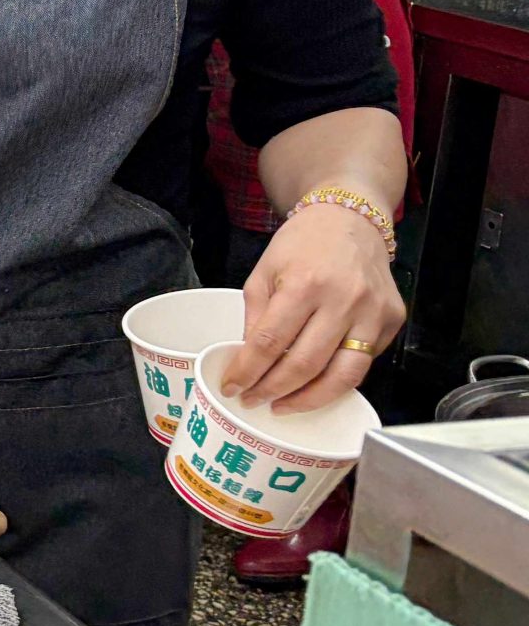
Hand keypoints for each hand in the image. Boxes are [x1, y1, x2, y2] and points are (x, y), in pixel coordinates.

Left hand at [223, 203, 404, 412]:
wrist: (350, 219)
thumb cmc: (302, 244)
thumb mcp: (264, 271)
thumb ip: (256, 315)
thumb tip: (249, 359)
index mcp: (304, 284)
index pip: (270, 342)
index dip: (247, 371)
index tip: (232, 387)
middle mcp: (343, 300)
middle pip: (305, 364)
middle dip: (273, 390)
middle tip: (254, 401)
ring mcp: (373, 312)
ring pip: (343, 375)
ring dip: (309, 399)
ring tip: (284, 406)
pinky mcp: (393, 320)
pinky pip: (364, 362)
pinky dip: (338, 379)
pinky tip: (315, 384)